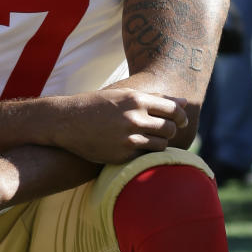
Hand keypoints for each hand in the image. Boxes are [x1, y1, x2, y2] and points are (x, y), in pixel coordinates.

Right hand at [45, 88, 187, 164]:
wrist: (67, 121)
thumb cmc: (98, 105)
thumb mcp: (124, 94)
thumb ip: (155, 98)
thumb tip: (184, 103)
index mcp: (136, 100)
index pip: (173, 111)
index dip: (181, 117)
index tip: (181, 121)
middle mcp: (134, 118)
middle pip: (169, 129)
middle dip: (171, 131)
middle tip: (164, 131)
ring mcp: (128, 138)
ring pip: (161, 145)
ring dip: (159, 143)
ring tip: (148, 139)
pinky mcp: (121, 156)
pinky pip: (145, 157)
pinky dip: (144, 153)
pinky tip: (134, 147)